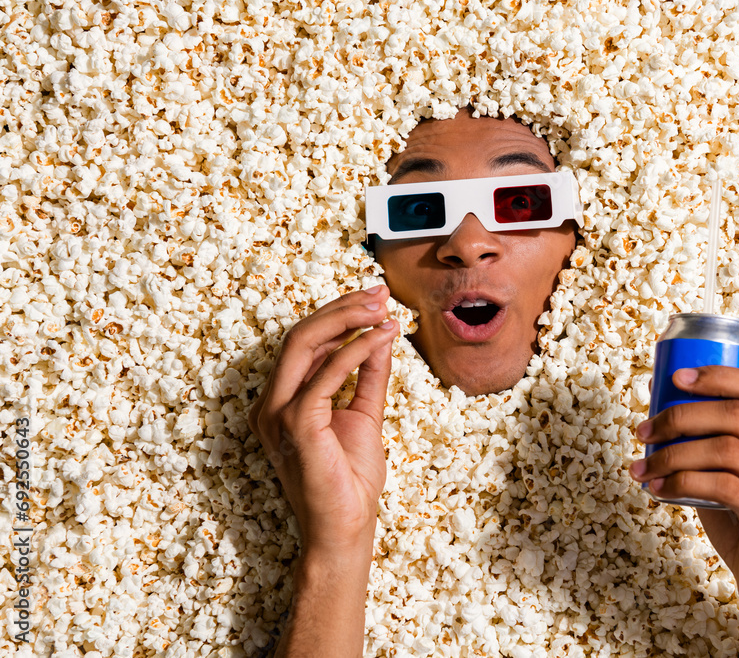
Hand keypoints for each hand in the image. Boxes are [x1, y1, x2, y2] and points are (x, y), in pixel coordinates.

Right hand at [248, 285, 397, 558]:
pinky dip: (356, 350)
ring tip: (382, 308)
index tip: (374, 299)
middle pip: (300, 335)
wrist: (345, 529)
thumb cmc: (349, 480)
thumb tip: (379, 334)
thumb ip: (367, 375)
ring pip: (305, 344)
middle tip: (380, 293)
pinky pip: (325, 373)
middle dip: (342, 308)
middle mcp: (271, 404)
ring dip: (347, 319)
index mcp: (281, 401)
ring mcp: (278, 414)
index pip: (304, 343)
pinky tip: (381, 337)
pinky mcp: (296, 423)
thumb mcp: (363, 415)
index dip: (338, 315)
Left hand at [629, 366, 738, 631]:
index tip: (675, 378)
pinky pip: (724, 487)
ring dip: (673, 454)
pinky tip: (657, 491)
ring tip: (642, 468)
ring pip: (727, 449)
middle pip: (737, 415)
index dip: (719, 376)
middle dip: (681, 416)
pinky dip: (683, 484)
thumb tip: (659, 403)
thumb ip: (706, 445)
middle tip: (644, 431)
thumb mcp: (727, 477)